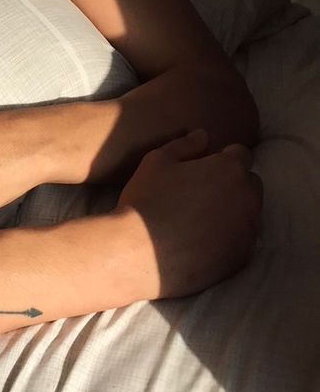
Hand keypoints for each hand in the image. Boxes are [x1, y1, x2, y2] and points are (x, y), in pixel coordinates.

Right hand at [115, 128, 262, 299]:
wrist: (140, 253)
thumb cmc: (147, 200)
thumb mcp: (156, 161)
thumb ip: (185, 144)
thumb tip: (204, 135)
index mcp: (230, 169)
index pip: (242, 154)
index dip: (223, 157)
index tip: (205, 167)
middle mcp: (248, 198)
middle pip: (250, 183)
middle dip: (233, 183)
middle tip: (202, 192)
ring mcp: (248, 230)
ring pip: (250, 213)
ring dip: (234, 210)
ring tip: (202, 218)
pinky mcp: (241, 257)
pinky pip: (243, 240)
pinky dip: (230, 237)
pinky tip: (204, 239)